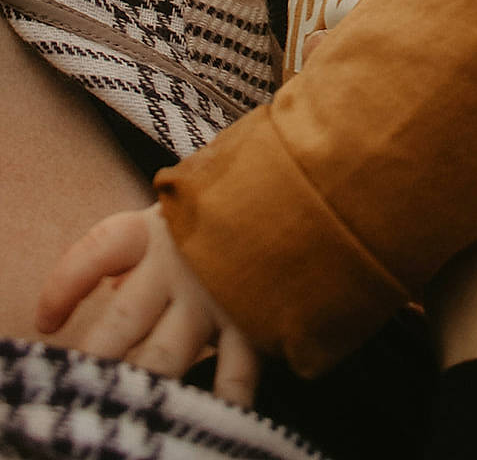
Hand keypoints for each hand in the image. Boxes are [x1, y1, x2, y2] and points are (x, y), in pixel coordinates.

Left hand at [36, 203, 258, 406]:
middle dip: (95, 358)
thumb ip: (140, 253)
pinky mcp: (251, 320)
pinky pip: (232, 372)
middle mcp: (178, 264)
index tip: (44, 322)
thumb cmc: (227, 206)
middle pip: (122, 318)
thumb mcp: (178, 212)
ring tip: (120, 412)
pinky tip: (201, 422)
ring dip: (138, 388)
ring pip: (163, 356)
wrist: (300, 184)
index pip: (97, 252)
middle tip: (76, 387)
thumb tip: (104, 293)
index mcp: (154, 230)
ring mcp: (214, 296)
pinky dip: (219, 402)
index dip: (65, 286)